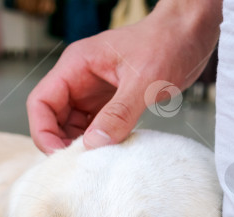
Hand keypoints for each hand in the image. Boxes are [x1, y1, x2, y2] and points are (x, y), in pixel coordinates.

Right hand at [27, 2, 220, 152]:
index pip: (41, 101)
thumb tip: (94, 143)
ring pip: (75, 125)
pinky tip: (111, 153)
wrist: (191, 34)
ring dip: (82, 145)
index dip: (43, 130)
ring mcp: (96, 91)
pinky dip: (100, 142)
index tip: (59, 155)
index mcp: (77, 66)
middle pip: (54, 117)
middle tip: (80, 165)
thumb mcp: (143, 81)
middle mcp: (81, 78)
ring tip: (97, 163)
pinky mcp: (113, 102)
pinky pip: (97, 127)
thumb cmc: (168, 42)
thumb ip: (119, 113)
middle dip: (62, 142)